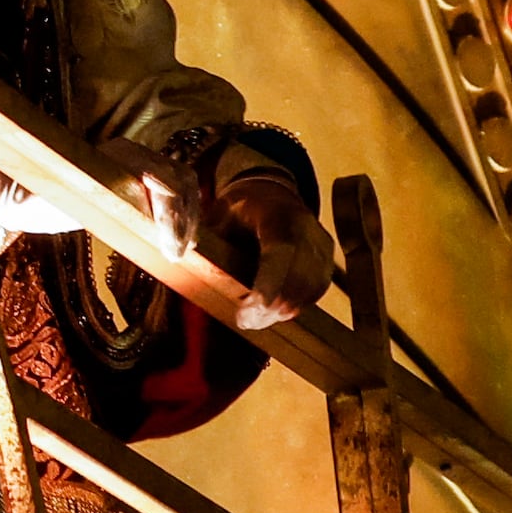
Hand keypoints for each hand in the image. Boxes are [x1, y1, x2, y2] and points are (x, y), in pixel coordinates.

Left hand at [208, 170, 335, 330]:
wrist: (270, 191)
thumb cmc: (240, 206)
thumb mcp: (219, 214)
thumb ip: (208, 238)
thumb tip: (183, 257)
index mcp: (277, 214)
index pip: (280, 255)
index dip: (266, 289)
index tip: (246, 314)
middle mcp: (307, 229)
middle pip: (299, 280)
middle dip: (272, 308)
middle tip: (246, 321)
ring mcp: (322, 245)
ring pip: (311, 289)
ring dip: (285, 309)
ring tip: (257, 318)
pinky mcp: (328, 259)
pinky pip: (317, 289)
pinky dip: (297, 302)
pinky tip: (275, 309)